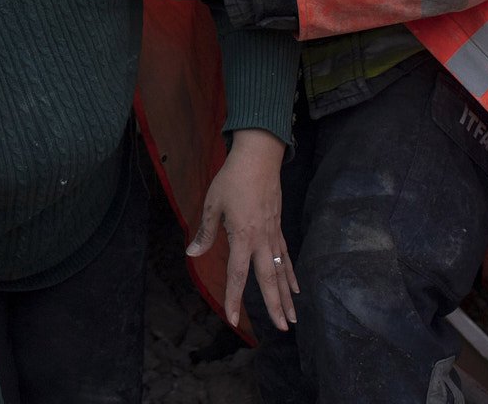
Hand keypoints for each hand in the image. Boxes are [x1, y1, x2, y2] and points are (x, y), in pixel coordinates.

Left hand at [186, 127, 296, 331]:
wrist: (258, 158)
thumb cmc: (232, 179)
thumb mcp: (213, 204)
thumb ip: (205, 232)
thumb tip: (192, 253)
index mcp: (242, 237)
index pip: (237, 275)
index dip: (235, 299)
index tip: (234, 320)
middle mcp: (261, 240)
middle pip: (269, 280)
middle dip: (275, 306)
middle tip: (283, 329)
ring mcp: (273, 235)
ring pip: (282, 272)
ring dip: (287, 296)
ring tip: (293, 318)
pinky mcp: (279, 228)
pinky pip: (287, 257)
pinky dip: (292, 275)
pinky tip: (295, 290)